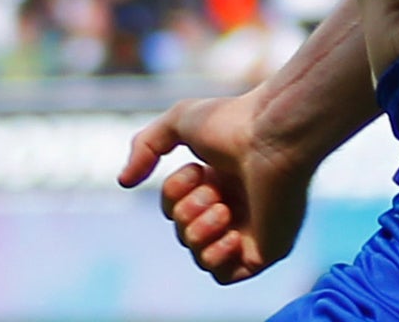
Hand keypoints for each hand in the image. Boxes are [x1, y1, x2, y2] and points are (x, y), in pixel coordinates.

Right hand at [119, 89, 313, 285]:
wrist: (274, 135)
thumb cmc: (232, 123)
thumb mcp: (177, 122)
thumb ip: (145, 146)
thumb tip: (124, 182)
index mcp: (216, 182)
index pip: (175, 209)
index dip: (174, 194)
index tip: (197, 170)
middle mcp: (233, 209)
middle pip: (183, 233)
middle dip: (188, 211)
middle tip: (213, 190)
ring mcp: (249, 232)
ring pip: (199, 256)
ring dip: (201, 231)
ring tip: (224, 208)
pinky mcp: (264, 251)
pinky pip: (224, 275)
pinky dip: (218, 257)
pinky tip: (232, 233)